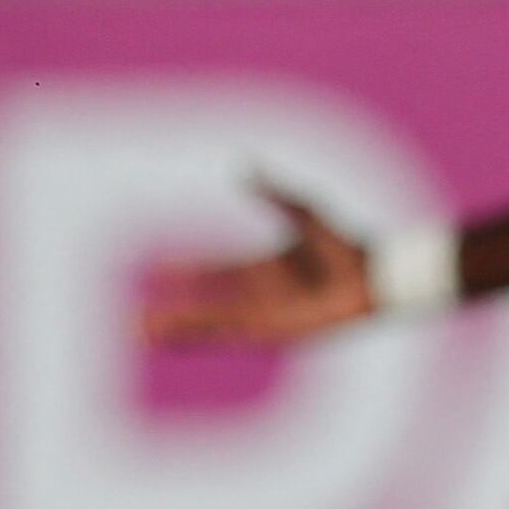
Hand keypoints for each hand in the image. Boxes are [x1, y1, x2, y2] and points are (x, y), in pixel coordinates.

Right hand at [143, 182, 373, 346]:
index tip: (157, 268)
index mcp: (261, 265)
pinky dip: (204, 337)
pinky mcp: (274, 333)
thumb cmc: (341, 241)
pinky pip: (231, 336)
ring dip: (180, 328)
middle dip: (173, 310)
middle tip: (139, 317)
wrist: (370, 276)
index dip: (186, 269)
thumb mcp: (303, 208)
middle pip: (205, 303)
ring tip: (146, 332)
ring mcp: (265, 315)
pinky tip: (181, 341)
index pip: (213, 268)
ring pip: (211, 324)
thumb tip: (243, 166)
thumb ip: (272, 191)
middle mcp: (259, 294)